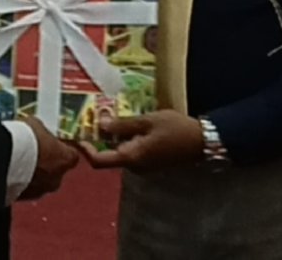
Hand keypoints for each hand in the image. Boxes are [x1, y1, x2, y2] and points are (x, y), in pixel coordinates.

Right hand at [17, 117, 78, 200]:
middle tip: (33, 153)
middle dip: (47, 164)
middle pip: (56, 172)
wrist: (1, 159)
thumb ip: (43, 134)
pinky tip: (9, 171)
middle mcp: (57, 179)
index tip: (52, 143)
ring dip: (33, 175)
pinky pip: (25, 189)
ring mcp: (40, 191)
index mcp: (66, 159)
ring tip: (18, 162)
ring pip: (40, 182)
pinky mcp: (23, 198)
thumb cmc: (24, 139)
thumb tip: (39, 135)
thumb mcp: (37, 126)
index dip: (61, 149)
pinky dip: (20, 182)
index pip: (71, 155)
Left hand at [76, 110, 203, 170]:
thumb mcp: (147, 121)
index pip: (99, 161)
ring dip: (114, 136)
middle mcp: (134, 166)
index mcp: (131, 157)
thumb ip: (122, 124)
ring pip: (120, 152)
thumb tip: (100, 125)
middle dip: (100, 138)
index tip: (78, 134)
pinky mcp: (151, 161)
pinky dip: (126, 139)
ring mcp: (143, 166)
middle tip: (95, 116)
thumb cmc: (175, 129)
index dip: (85, 150)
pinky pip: (132, 151)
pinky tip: (130, 123)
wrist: (203, 141)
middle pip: (108, 155)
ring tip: (112, 115)